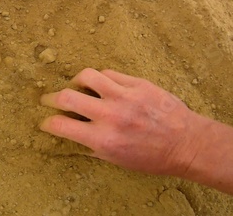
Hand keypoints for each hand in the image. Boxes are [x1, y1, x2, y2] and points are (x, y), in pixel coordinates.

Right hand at [40, 68, 206, 175]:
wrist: (186, 143)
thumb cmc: (152, 158)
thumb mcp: (117, 160)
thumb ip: (92, 146)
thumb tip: (73, 135)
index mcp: (103, 140)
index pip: (61, 125)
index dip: (47, 123)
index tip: (46, 122)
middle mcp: (110, 116)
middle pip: (66, 97)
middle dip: (51, 98)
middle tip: (49, 99)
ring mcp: (124, 96)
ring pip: (87, 76)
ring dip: (75, 81)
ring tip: (77, 86)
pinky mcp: (137, 84)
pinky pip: (109, 73)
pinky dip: (100, 78)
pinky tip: (101, 85)